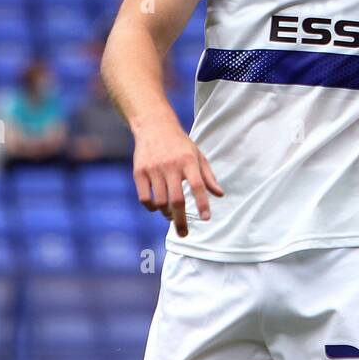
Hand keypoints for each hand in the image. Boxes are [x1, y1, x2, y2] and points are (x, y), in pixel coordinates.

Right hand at [132, 119, 223, 236]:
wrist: (154, 126)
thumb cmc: (180, 144)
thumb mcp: (197, 155)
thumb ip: (208, 176)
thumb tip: (219, 195)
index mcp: (188, 161)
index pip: (197, 186)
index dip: (202, 203)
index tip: (206, 218)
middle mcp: (171, 166)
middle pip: (177, 200)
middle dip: (181, 220)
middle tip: (184, 233)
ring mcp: (153, 169)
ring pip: (160, 202)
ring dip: (166, 214)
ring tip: (171, 216)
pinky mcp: (139, 172)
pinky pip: (145, 198)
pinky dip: (151, 208)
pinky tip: (157, 208)